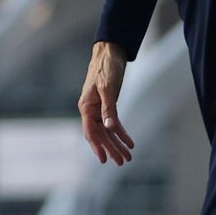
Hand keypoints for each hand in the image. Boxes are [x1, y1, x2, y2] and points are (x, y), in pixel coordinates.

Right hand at [78, 41, 133, 164]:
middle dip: (111, 148)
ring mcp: (98, 108)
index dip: (97, 146)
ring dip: (117, 143)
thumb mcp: (108, 89)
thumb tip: (110, 128)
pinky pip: (113, 123)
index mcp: (86, 107)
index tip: (104, 160)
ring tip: (128, 156)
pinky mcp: (107, 104)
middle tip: (122, 162)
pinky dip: (121, 132)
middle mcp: (90, 110)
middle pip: (100, 134)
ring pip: (107, 131)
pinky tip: (129, 141)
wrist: (110, 52)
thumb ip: (109, 109)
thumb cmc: (106, 68)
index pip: (91, 131)